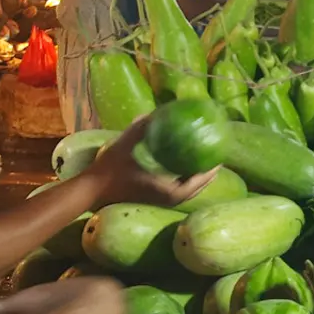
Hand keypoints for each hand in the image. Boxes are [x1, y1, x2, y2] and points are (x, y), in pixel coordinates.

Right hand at [82, 117, 217, 207]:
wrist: (93, 190)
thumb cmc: (111, 168)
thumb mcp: (128, 143)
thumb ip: (143, 126)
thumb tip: (159, 111)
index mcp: (169, 190)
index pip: (200, 180)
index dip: (212, 168)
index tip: (220, 153)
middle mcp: (170, 199)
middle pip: (199, 187)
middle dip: (210, 172)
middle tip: (217, 153)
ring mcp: (163, 201)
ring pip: (190, 190)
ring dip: (200, 177)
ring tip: (206, 159)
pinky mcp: (156, 200)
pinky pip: (180, 190)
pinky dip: (188, 180)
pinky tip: (186, 166)